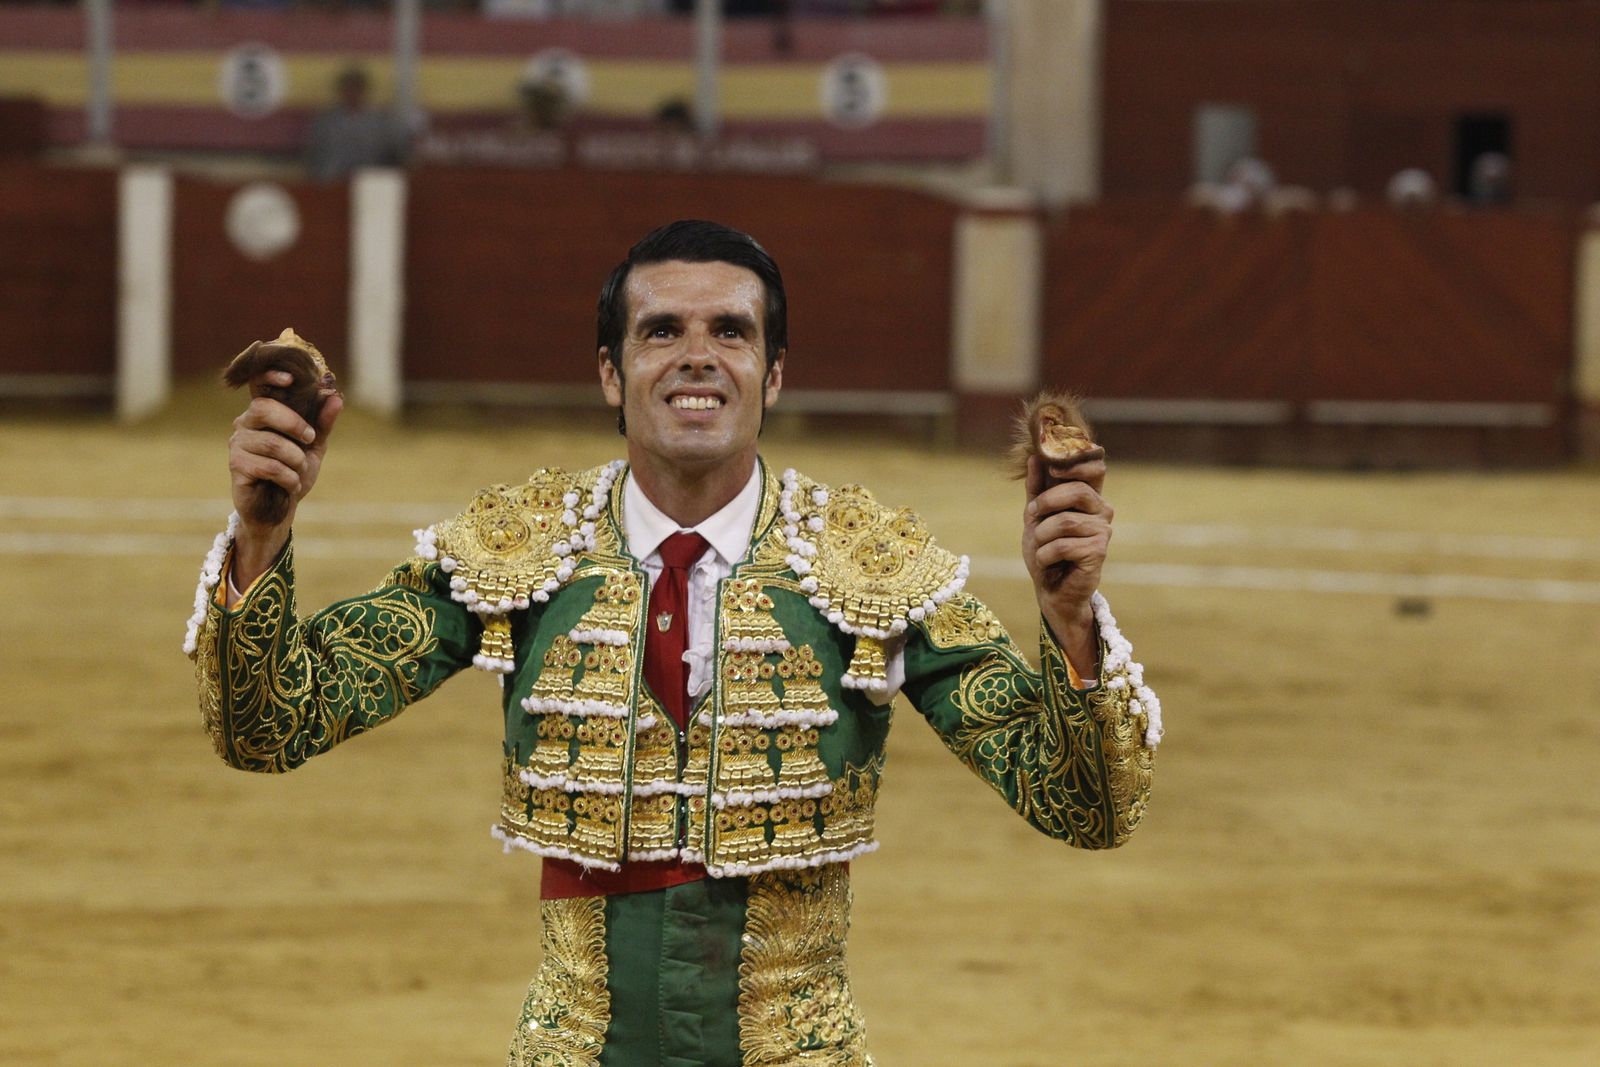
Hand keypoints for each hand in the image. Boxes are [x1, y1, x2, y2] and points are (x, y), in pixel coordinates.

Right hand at [226, 370, 343, 587]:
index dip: (270, 376)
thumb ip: (323, 423)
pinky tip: (290, 485)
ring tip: (298, 472)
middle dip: (294, 424)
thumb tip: (335, 397)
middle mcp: (246, 423)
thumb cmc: (295, 471)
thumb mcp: (314, 446)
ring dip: (295, 460)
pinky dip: (288, 477)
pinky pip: (268, 466)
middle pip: (264, 408)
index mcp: (265, 413)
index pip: (259, 385)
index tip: (290, 379)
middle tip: (309, 440)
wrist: (281, 506)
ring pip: (272, 442)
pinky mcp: (236, 465)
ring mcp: (238, 443)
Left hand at [1021, 451, 1111, 669]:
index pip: (1095, 466)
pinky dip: (1045, 555)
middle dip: (1046, 502)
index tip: (1053, 466)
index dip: (1077, 460)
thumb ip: (1036, 487)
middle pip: (1077, 489)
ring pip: (1065, 521)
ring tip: (1041, 547)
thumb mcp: (1034, 515)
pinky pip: (1063, 545)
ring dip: (1041, 536)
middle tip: (1033, 515)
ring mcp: (1102, 530)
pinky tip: (1048, 563)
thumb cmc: (1044, 550)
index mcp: (1088, 496)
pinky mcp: (1098, 551)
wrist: (1049, 588)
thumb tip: (1034, 456)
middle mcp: (1101, 509)